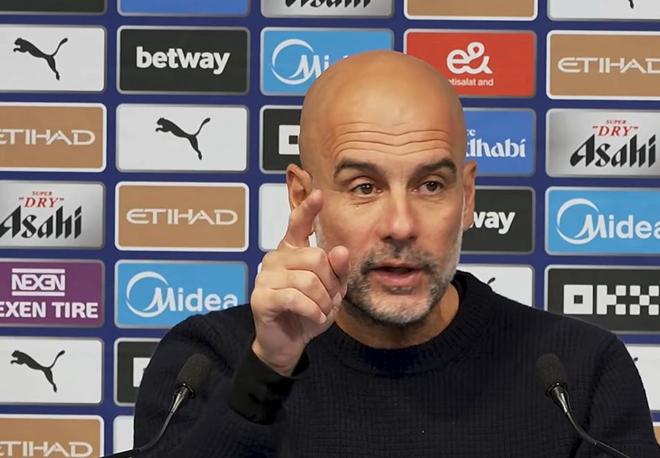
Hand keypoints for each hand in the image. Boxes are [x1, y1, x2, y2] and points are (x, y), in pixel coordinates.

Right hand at [250, 190, 349, 375]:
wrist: (289, 342)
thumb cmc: (309, 310)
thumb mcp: (332, 290)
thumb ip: (337, 269)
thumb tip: (339, 250)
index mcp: (292, 250)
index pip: (298, 224)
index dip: (308, 209)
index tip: (319, 194)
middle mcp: (275, 257)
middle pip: (316, 258)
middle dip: (331, 283)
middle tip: (329, 300)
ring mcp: (265, 276)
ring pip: (308, 280)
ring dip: (323, 301)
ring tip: (321, 311)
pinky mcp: (261, 297)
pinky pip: (296, 298)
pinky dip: (312, 311)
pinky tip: (314, 318)